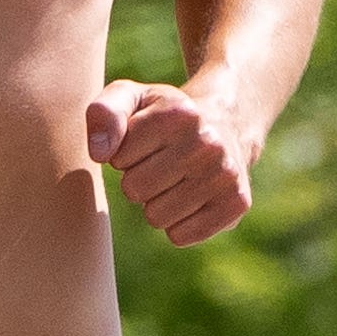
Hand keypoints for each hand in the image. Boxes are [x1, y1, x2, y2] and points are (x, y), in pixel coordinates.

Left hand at [86, 77, 261, 245]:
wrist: (226, 123)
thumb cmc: (166, 116)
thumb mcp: (132, 98)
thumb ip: (104, 113)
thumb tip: (99, 153)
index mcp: (177, 113)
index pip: (118, 158)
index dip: (125, 153)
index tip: (145, 142)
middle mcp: (208, 142)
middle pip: (135, 190)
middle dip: (139, 179)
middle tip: (161, 163)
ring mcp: (226, 174)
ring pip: (156, 217)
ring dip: (157, 203)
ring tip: (177, 179)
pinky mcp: (236, 204)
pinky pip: (180, 236)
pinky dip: (178, 224)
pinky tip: (192, 198)